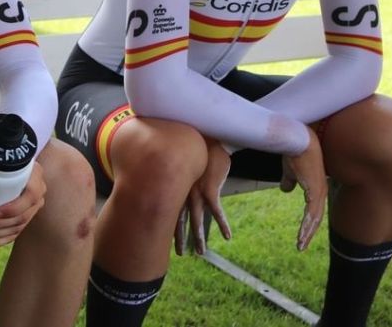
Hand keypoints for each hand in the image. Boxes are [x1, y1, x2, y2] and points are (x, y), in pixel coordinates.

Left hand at [0, 130, 46, 248]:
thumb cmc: (0, 157)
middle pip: (21, 216)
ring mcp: (31, 208)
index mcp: (33, 175)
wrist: (12, 164)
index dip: (14, 207)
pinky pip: (14, 235)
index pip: (31, 195)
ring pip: (16, 227)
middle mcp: (37, 193)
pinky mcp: (24, 219)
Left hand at [175, 140, 231, 255]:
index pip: (168, 210)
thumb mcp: (182, 161)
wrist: (205, 137)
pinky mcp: (211, 190)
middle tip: (181, 254)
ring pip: (197, 220)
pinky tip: (228, 236)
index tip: (164, 239)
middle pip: (180, 220)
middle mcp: (183, 192)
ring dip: (199, 237)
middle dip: (180, 238)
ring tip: (201, 252)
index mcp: (175, 186)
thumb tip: (171, 173)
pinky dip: (223, 224)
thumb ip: (177, 171)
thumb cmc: (195, 147)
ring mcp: (196, 192)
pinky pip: (217, 211)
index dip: (167, 226)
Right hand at [281, 126, 326, 250]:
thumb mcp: (289, 170)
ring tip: (300, 245)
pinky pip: (312, 214)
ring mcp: (319, 192)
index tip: (302, 235)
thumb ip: (288, 180)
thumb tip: (285, 189)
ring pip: (315, 219)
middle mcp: (320, 192)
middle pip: (316, 218)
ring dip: (307, 233)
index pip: (313, 210)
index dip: (308, 224)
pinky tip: (301, 234)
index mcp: (316, 188)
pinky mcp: (316, 191)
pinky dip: (307, 226)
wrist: (298, 140)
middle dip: (308, 233)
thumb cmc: (294, 151)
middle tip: (301, 246)